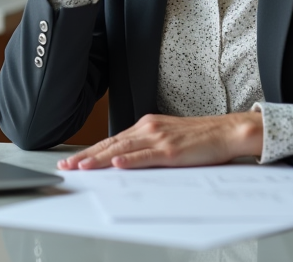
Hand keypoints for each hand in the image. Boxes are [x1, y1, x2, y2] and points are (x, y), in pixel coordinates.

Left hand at [56, 112, 262, 169]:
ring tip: (82, 167)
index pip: (112, 140)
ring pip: (122, 149)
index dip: (91, 150)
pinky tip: (116, 163)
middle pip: (111, 143)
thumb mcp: (168, 137)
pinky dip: (129, 159)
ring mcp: (159, 138)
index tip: (74, 160)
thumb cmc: (200, 138)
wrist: (225, 132)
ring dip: (99, 158)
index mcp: (147, 125)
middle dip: (86, 155)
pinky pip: (145, 155)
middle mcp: (149, 128)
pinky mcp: (170, 150)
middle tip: (67, 166)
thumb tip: (126, 160)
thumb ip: (147, 146)